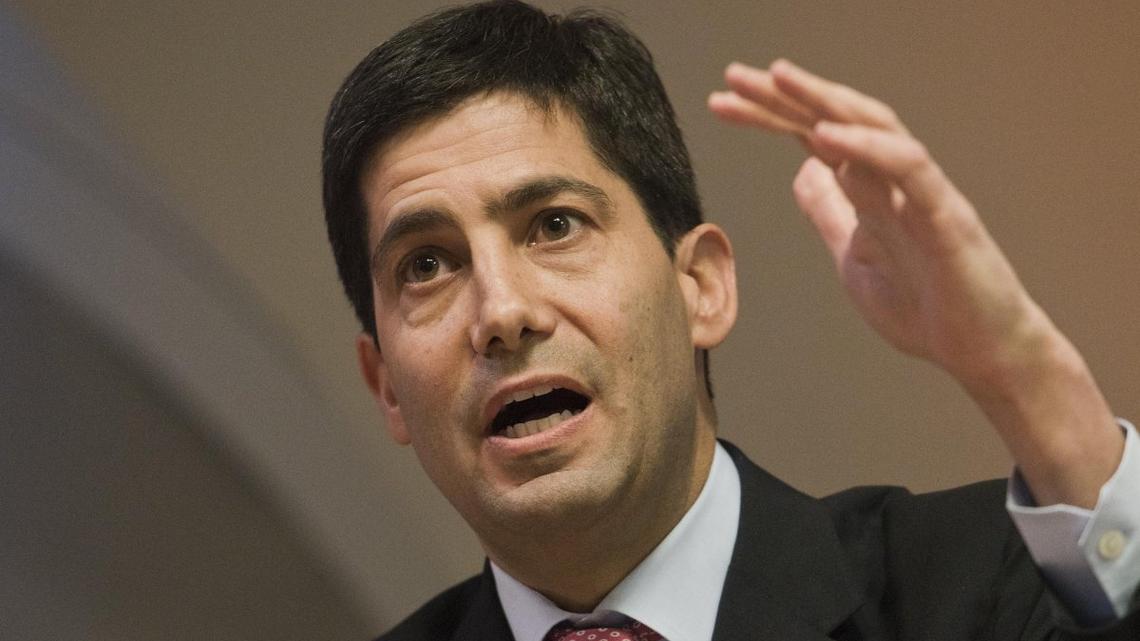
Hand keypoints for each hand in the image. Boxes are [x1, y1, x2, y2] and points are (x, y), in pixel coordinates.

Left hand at [708, 60, 1121, 506]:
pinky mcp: (948, 219)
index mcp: (870, 188)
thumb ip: (830, 213)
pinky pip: (910, 169)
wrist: (982, 354)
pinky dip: (868, 148)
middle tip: (733, 76)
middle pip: (837, 120)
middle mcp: (896, 180)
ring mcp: (922, 195)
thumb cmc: (925, 306)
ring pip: (876, 127)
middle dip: (784, 97)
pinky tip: (826, 136)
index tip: (721, 102)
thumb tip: (804, 170)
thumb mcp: (853, 258)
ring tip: (777, 79)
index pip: (814, 136)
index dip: (769, 115)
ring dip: (824, 101)